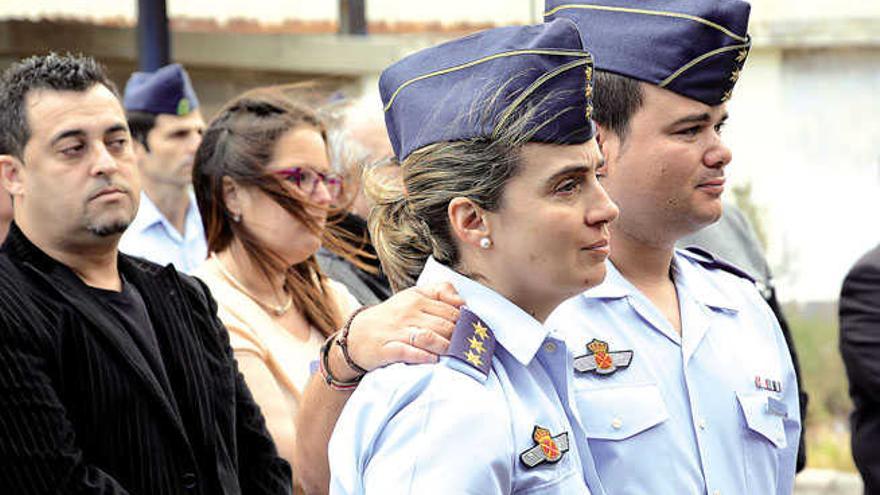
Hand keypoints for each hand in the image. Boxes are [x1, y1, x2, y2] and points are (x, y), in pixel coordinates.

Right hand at [345, 282, 463, 371]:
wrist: (356, 334)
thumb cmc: (392, 316)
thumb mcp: (413, 296)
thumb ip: (439, 291)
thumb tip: (463, 301)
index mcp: (416, 298)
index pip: (451, 309)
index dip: (465, 322)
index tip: (472, 331)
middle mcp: (407, 313)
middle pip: (444, 325)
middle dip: (459, 337)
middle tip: (467, 347)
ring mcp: (396, 331)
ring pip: (429, 337)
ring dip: (446, 347)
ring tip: (452, 354)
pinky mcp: (386, 349)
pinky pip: (409, 352)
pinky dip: (424, 357)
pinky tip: (433, 360)